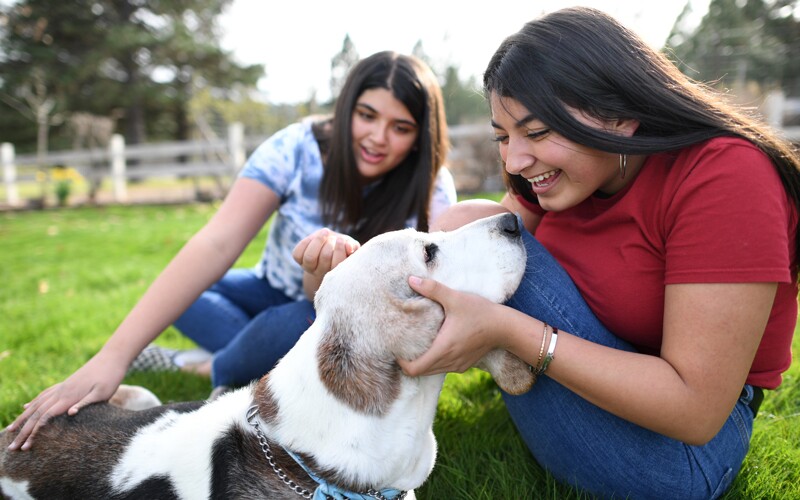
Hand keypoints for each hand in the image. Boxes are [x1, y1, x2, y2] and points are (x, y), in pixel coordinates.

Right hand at [5, 353, 125, 450]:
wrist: (112, 358)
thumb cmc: (110, 377)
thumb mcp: (103, 393)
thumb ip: (86, 403)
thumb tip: (70, 414)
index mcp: (69, 397)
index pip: (45, 418)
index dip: (34, 433)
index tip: (26, 447)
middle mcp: (61, 392)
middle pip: (36, 414)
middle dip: (22, 431)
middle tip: (12, 448)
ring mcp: (62, 387)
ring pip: (37, 404)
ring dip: (23, 418)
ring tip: (10, 429)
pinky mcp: (65, 384)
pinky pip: (44, 395)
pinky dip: (33, 403)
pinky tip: (26, 407)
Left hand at [292, 228, 359, 278]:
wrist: (327, 244)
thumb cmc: (342, 246)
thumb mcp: (350, 246)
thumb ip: (353, 247)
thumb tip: (349, 248)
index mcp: (335, 271)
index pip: (336, 265)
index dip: (339, 251)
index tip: (343, 240)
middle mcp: (321, 272)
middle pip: (325, 258)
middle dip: (331, 244)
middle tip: (334, 238)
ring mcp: (308, 267)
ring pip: (310, 257)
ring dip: (319, 241)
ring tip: (326, 232)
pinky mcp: (298, 259)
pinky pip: (298, 253)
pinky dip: (307, 241)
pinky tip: (314, 236)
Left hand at [398, 275, 505, 376]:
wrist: (505, 327)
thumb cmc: (480, 312)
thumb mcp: (455, 298)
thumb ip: (432, 289)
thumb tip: (411, 280)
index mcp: (443, 349)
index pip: (414, 369)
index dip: (402, 362)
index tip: (398, 348)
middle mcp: (449, 362)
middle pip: (420, 372)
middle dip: (409, 362)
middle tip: (403, 345)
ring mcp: (457, 366)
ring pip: (431, 371)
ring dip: (422, 362)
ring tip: (417, 344)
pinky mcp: (464, 365)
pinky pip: (442, 368)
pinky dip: (434, 361)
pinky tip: (435, 344)